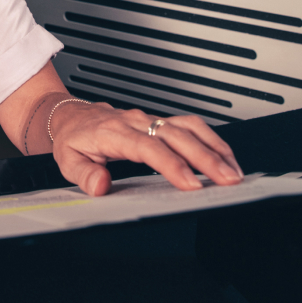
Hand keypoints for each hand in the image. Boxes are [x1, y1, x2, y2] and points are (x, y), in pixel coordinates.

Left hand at [49, 103, 243, 195]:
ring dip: (215, 147)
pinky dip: (212, 140)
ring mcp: (151, 119)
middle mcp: (137, 121)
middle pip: (178, 136)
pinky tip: (225, 156)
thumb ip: (84, 175)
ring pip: (190, 126)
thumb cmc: (73, 139)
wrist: (72, 116)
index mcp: (115, 132)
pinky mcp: (161, 121)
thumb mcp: (67, 161)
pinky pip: (192, 126)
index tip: (191, 183)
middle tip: (227, 180)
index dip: (172, 165)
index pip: (149, 148)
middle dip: (206, 158)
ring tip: (234, 170)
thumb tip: (100, 186)